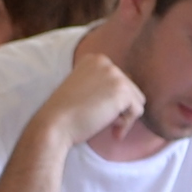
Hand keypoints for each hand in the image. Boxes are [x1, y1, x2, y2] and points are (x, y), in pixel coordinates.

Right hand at [34, 27, 147, 148]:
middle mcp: (106, 62)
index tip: (97, 112)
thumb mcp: (82, 89)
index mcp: (94, 60)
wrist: (54, 124)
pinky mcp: (122, 90)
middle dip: (119, 108)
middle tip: (102, 122)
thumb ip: (100, 86)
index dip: (111, 100)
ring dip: (124, 116)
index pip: (118, 80)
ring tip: (107, 126)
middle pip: (130, 88)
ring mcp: (115, 75)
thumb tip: (124, 99)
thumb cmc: (64, 114)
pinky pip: (137, 110)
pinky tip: (112, 131)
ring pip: (136, 99)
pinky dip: (127, 125)